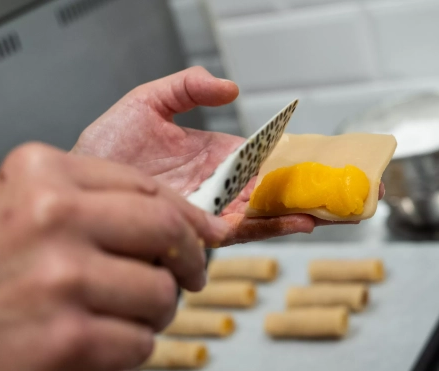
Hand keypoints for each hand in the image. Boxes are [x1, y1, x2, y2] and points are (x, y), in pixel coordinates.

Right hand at [0, 143, 227, 370]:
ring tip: (125, 315)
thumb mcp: (19, 208)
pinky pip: (140, 342)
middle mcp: (50, 216)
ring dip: (154, 312)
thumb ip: (89, 201)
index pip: (146, 187)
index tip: (199, 234)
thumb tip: (174, 217)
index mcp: (40, 174)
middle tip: (188, 276)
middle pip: (166, 230)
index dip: (185, 216)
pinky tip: (99, 342)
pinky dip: (130, 348)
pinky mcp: (68, 338)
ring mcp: (61, 277)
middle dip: (188, 260)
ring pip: (161, 292)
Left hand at [72, 67, 383, 245]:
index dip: (304, 154)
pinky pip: (247, 227)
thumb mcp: (146, 102)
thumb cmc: (103, 148)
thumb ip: (187, 88)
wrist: (75, 180)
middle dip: (322, 188)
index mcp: (215, 154)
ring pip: (272, 209)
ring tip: (348, 205)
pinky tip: (306, 218)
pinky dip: (278, 222)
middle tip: (363, 189)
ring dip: (311, 207)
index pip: (271, 154)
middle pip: (281, 186)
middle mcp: (220, 184)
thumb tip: (231, 88)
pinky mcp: (201, 228)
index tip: (338, 153)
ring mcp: (213, 207)